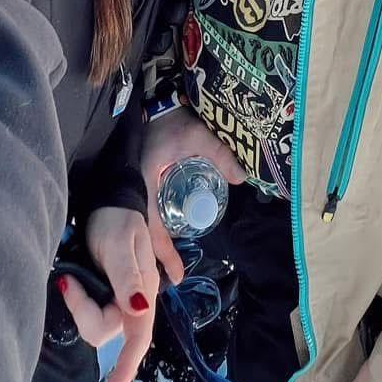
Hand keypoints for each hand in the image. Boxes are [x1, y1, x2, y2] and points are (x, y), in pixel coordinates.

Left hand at [56, 206, 157, 381]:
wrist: (107, 196)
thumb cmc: (115, 217)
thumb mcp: (119, 243)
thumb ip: (127, 277)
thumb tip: (140, 311)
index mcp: (143, 292)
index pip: (137, 340)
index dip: (124, 371)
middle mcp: (133, 301)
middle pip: (105, 331)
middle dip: (83, 313)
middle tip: (67, 281)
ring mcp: (119, 298)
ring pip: (95, 323)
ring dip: (77, 305)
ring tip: (67, 275)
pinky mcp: (104, 292)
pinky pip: (90, 311)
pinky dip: (78, 302)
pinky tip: (69, 284)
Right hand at [139, 107, 245, 284]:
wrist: (159, 103)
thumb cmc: (175, 120)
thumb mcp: (199, 136)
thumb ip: (220, 155)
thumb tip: (242, 179)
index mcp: (146, 182)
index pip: (151, 227)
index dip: (162, 253)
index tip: (176, 276)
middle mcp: (138, 189)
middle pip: (145, 232)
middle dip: (157, 257)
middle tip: (175, 279)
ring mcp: (140, 187)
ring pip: (146, 225)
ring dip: (157, 245)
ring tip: (172, 266)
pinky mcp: (145, 184)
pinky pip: (149, 213)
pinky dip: (157, 229)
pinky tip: (169, 237)